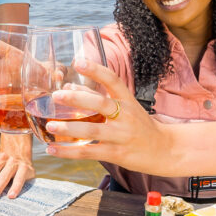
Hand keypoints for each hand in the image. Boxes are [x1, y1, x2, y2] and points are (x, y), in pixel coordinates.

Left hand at [41, 59, 174, 174]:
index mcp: (127, 100)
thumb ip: (97, 97)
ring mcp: (121, 136)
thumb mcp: (125, 108)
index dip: (96, 70)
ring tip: (51, 125)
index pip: (112, 80)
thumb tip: (67, 88)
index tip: (78, 62)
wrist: (165, 150)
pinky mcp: (116, 154)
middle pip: (100, 104)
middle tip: (56, 96)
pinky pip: (89, 152)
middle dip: (77, 99)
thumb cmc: (140, 126)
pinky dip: (68, 152)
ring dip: (70, 128)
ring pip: (93, 130)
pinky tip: (52, 149)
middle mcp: (125, 116)